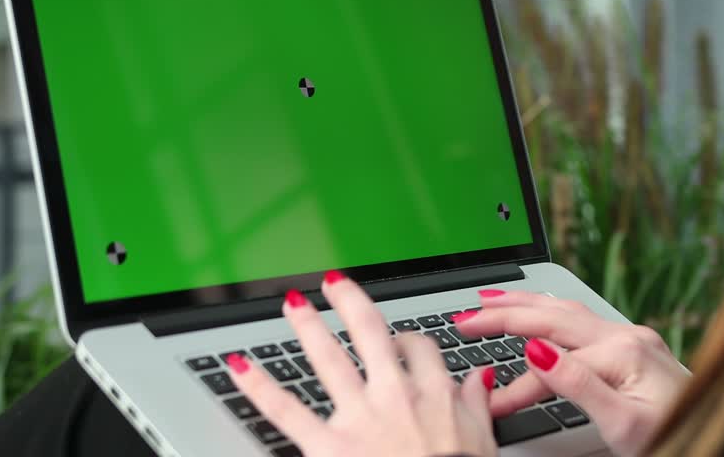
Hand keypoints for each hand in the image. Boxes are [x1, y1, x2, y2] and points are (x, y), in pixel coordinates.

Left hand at [227, 271, 498, 456]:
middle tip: (335, 284)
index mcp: (434, 393)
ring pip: (328, 359)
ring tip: (293, 303)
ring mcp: (359, 417)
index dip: (407, 339)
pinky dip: (259, 387)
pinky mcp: (328, 445)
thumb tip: (478, 378)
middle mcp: (394, 395)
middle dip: (350, 302)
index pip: (419, 348)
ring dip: (308, 327)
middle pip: (370, 332)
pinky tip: (240, 366)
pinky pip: (286, 411)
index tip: (400, 340)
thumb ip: (475, 404)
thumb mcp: (483, 440)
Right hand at [453, 291, 690, 455]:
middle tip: (465, 315)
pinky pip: (582, 323)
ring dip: (526, 306)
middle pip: (552, 315)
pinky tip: (538, 316)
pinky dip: (550, 317)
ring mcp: (632, 337)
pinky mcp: (635, 347)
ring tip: (490, 301)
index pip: (548, 354)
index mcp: (621, 352)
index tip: (479, 374)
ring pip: (566, 313)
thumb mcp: (624, 425)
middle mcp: (626, 335)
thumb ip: (579, 386)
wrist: (722, 435)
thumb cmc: (678, 436)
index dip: (510, 368)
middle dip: (505, 313)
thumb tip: (537, 351)